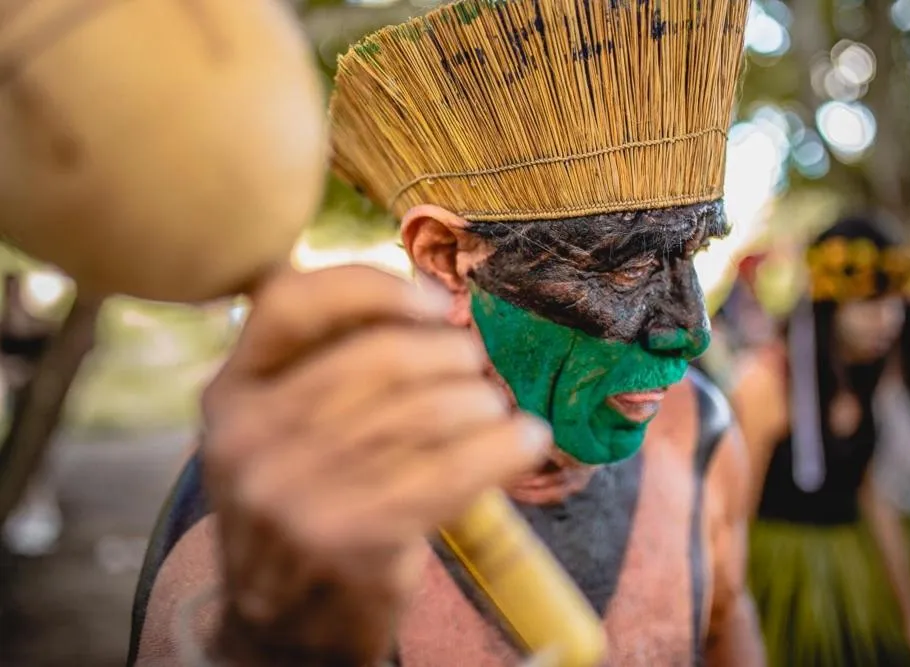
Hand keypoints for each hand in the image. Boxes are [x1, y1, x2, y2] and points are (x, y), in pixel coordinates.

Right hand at [201, 265, 549, 664]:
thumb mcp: (281, 435)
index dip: (372, 288)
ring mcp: (292, 493)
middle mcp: (249, 437)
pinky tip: (525, 441)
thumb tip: (435, 315)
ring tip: (496, 409)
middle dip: (448, 355)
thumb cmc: (304, 510)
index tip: (434, 303)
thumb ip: (325, 371)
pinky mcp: (347, 538)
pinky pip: (449, 471)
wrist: (280, 628)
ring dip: (480, 402)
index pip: (291, 302)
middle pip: (379, 356)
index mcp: (232, 394)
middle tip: (476, 369)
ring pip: (423, 412)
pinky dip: (501, 448)